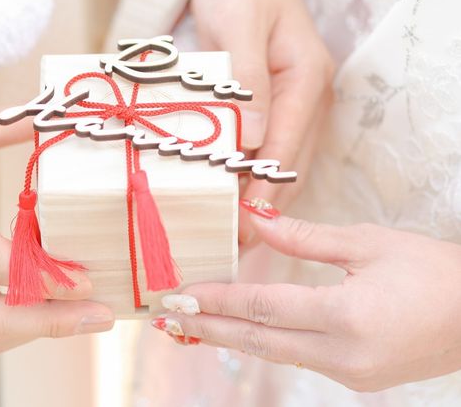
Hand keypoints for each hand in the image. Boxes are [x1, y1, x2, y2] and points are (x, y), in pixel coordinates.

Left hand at [153, 215, 460, 390]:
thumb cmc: (429, 270)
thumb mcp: (365, 242)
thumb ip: (303, 237)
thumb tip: (256, 219)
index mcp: (346, 315)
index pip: (262, 307)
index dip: (216, 299)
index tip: (179, 294)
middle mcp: (344, 353)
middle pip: (258, 339)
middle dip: (208, 327)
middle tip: (167, 316)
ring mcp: (350, 373)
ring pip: (274, 352)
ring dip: (231, 336)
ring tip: (193, 324)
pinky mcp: (356, 377)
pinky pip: (298, 357)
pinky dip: (264, 341)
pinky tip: (243, 330)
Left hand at [190, 0, 334, 242]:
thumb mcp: (238, 23)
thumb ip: (248, 79)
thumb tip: (253, 140)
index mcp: (306, 75)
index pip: (288, 143)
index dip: (265, 187)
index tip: (245, 224)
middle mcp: (309, 92)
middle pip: (292, 160)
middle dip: (267, 204)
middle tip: (239, 243)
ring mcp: (296, 98)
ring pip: (285, 159)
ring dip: (264, 196)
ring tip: (239, 233)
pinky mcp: (277, 99)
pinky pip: (272, 146)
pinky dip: (257, 174)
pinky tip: (238, 194)